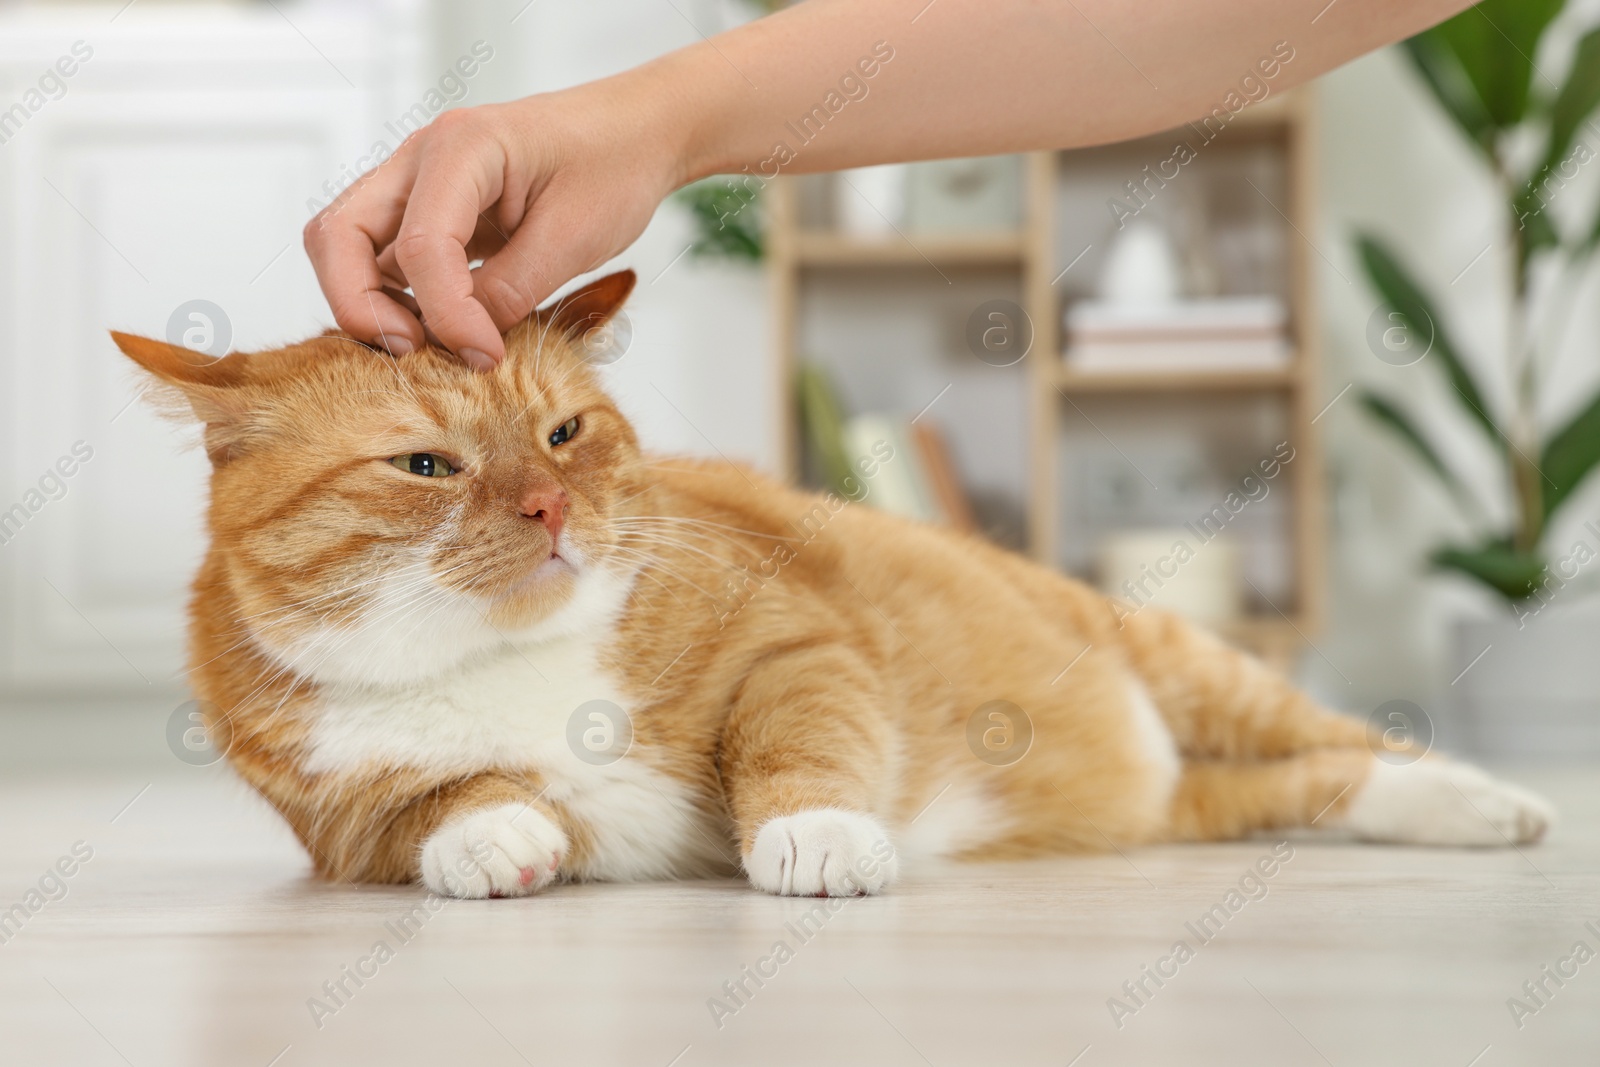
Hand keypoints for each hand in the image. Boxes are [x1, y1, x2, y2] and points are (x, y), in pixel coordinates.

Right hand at [303, 77, 686, 367]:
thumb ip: (513, 289)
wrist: (635, 133)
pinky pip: (383, 256)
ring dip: (371, 302)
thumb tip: (463, 340)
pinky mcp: (428, 209)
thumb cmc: (614, 165)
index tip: (486, 357)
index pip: (421, 245)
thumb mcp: (575, 236)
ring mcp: (417, 182)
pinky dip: (395, 296)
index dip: (447, 314)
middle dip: (360, 305)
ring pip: (347, 245)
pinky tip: (440, 327)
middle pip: (339, 234)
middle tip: (413, 354)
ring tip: (429, 346)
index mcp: (463, 146)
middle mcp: (422, 157)